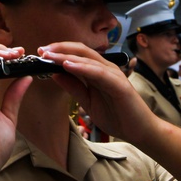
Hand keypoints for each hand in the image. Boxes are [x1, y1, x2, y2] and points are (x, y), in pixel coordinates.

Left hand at [38, 42, 155, 143]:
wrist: (138, 131)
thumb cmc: (116, 115)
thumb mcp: (87, 101)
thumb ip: (73, 87)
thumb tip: (55, 74)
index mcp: (97, 71)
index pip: (76, 54)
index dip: (59, 51)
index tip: (41, 53)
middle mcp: (105, 69)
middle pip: (81, 51)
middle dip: (59, 49)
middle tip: (41, 50)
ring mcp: (113, 75)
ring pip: (88, 59)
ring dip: (67, 56)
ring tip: (50, 56)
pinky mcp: (119, 85)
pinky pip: (98, 73)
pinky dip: (82, 67)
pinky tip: (68, 65)